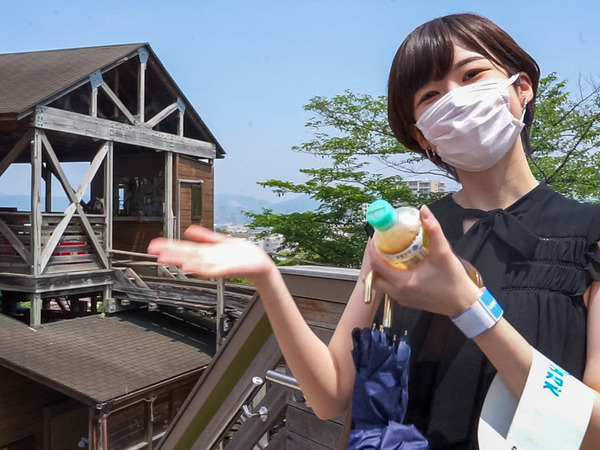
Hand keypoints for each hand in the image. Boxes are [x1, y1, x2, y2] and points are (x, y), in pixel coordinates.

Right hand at [147, 226, 275, 282]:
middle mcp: (209, 258)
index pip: (184, 247)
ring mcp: (216, 264)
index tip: (155, 245)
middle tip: (154, 251)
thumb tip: (189, 230)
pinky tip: (189, 266)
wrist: (259, 263)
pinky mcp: (226, 269)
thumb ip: (205, 236)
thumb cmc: (242, 253)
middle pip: (186, 254)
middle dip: (170, 252)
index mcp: (207, 251)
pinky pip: (210, 269)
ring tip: (166, 258)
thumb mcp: (221, 240)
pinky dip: (199, 268)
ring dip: (180, 260)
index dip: (169, 246)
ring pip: (194, 262)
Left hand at [368, 205, 480, 316]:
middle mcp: (398, 292)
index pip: (376, 263)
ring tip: (391, 255)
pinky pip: (391, 290)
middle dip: (374, 260)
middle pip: (374, 276)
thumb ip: (433, 230)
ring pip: (381, 284)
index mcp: (402, 281)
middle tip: (382, 247)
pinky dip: (390, 278)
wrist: (464, 304)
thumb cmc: (453, 280)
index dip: (372, 248)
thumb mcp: (443, 253)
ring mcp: (402, 299)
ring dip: (381, 271)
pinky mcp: (408, 302)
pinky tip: (402, 267)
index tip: (377, 236)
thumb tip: (423, 210)